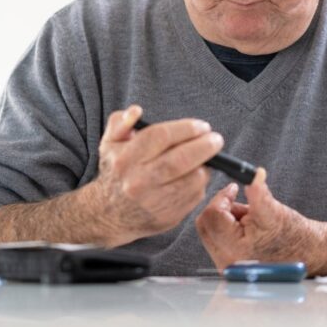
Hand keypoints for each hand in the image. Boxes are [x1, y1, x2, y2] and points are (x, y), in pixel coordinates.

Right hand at [87, 105, 223, 246]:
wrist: (110, 214)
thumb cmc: (116, 171)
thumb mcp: (110, 143)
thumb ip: (121, 122)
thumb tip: (136, 111)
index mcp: (125, 159)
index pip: (160, 136)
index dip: (186, 128)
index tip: (201, 126)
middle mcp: (139, 181)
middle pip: (180, 159)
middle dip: (204, 146)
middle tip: (216, 139)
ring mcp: (155, 201)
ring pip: (192, 179)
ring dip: (206, 165)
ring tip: (207, 157)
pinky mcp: (168, 216)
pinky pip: (195, 196)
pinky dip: (201, 182)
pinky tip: (197, 174)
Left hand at [195, 171, 317, 271]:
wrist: (306, 253)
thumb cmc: (293, 235)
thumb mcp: (274, 210)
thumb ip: (259, 192)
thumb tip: (254, 174)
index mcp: (236, 250)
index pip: (212, 215)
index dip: (222, 197)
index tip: (234, 189)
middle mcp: (226, 262)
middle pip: (205, 224)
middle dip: (221, 208)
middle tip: (241, 203)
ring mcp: (226, 265)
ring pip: (209, 230)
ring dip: (225, 218)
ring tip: (249, 219)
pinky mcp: (227, 264)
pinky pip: (215, 239)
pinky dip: (227, 228)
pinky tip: (247, 230)